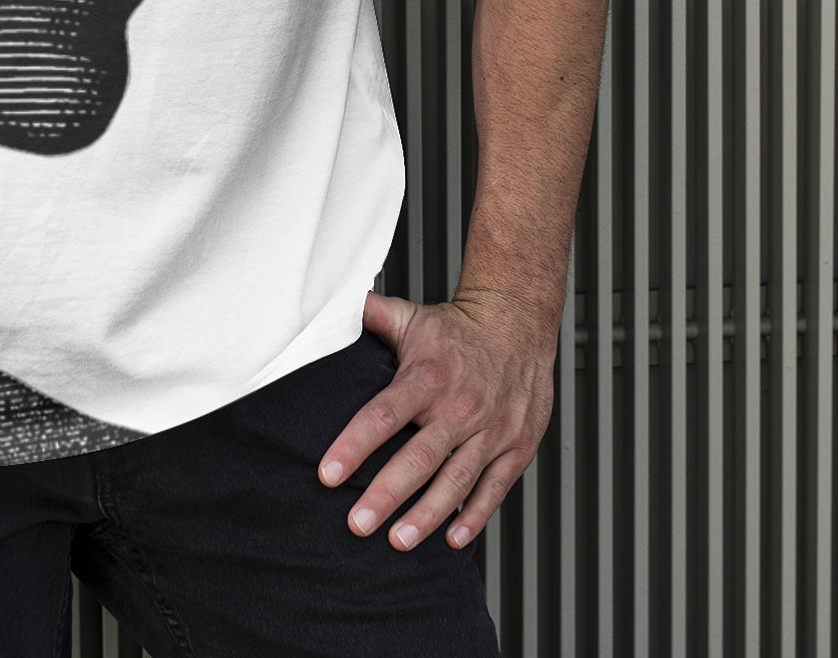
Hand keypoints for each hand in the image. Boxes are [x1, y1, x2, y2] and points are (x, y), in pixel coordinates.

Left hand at [315, 288, 556, 551]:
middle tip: (357, 524)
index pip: (383, 416)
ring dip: (426, 515)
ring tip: (397, 541)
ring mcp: (491, 431)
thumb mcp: (410, 317)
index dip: (354, 446)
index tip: (328, 474)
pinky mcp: (517, 447)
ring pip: (456, 481)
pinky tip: (451, 539)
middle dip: (386, 494)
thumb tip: (330, 304)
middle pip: (418, 458)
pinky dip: (475, 516)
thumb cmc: (457, 329)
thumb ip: (369, 316)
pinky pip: (495, 488)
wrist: (518, 325)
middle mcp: (459, 408)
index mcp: (426, 378)